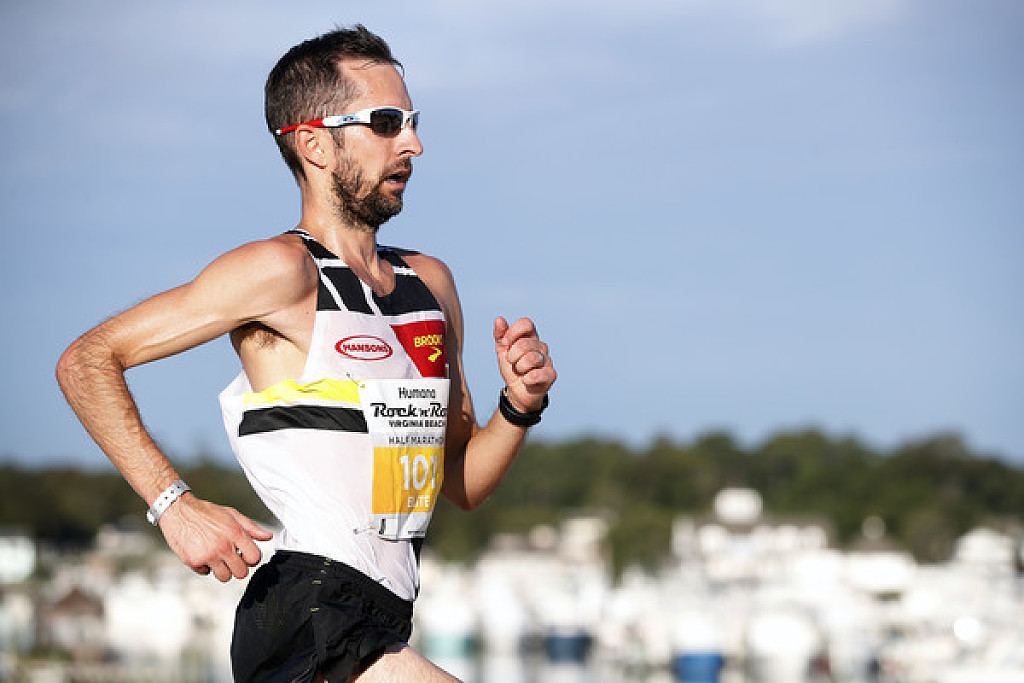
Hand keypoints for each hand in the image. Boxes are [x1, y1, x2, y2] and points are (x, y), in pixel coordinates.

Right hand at [158, 493, 273, 581]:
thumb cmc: (206, 512)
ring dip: (223, 569)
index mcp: (235, 533)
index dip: (252, 558)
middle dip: (239, 567)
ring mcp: (207, 555)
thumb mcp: (232, 514)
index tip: (246, 555)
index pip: (254, 558)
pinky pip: (206, 573)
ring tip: (217, 556)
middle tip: (232, 558)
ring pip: (225, 577)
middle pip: (241, 573)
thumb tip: (268, 537)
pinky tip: (202, 553)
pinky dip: (205, 566)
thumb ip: (251, 528)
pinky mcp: (193, 561)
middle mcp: (222, 546)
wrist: (178, 510)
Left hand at [493, 316, 556, 412]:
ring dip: (519, 367)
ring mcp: (547, 360)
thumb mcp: (503, 351)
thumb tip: (499, 319)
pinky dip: (527, 378)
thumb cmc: (512, 369)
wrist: (516, 392)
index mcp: (531, 337)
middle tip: (512, 362)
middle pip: (524, 343)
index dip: (513, 332)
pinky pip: (537, 374)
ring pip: (531, 358)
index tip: (506, 343)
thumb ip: (500, 335)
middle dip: (512, 355)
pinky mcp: (551, 375)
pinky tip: (526, 380)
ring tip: (520, 371)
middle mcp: (541, 346)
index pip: (526, 323)